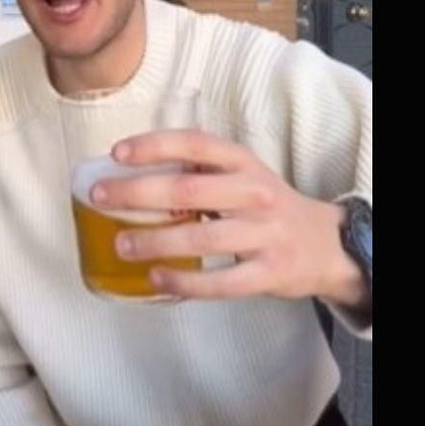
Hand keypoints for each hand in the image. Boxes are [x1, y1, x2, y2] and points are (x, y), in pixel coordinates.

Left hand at [91, 130, 366, 307]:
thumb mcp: (241, 176)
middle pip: (190, 189)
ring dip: (155, 240)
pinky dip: (185, 281)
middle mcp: (255, 193)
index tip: (117, 152)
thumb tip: (129, 174)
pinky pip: (221, 282)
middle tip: (100, 197)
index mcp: (244, 163)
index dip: (155, 145)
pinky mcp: (269, 273)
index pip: (196, 144)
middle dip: (138, 193)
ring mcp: (264, 234)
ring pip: (202, 237)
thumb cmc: (265, 207)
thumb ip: (199, 172)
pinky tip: (157, 278)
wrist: (324, 245)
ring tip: (121, 244)